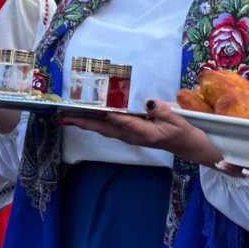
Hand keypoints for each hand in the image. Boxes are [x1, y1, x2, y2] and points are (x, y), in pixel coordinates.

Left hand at [59, 98, 221, 165]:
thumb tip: (149, 103)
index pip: (125, 123)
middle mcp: (132, 136)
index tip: (95, 110)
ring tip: (65, 117)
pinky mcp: (127, 133)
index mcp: (145, 133)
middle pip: (104, 129)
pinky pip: (107, 128)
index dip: (111, 116)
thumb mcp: (177, 119)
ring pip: (102, 129)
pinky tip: (82, 118)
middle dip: (83, 122)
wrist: (185, 144)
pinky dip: (93, 122)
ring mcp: (128, 136)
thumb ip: (163, 111)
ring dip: (84, 123)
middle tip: (63, 116)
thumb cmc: (182, 129)